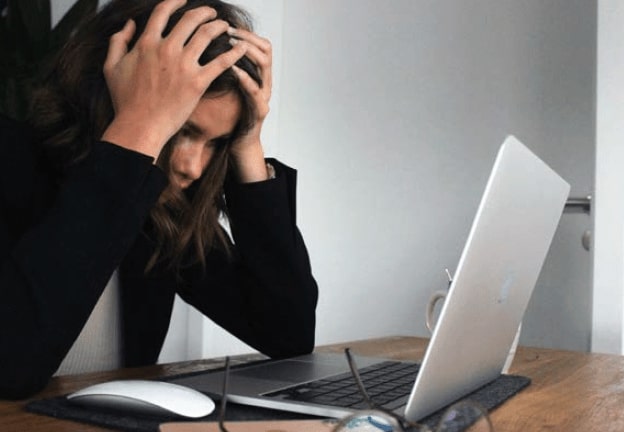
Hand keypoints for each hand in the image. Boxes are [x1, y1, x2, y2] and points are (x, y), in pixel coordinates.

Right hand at [101, 0, 246, 159]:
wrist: (139, 126)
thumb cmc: (125, 101)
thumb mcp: (111, 67)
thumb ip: (118, 41)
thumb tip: (129, 24)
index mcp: (146, 43)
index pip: (164, 11)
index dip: (176, 1)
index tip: (184, 0)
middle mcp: (167, 49)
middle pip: (191, 19)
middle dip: (205, 12)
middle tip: (212, 13)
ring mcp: (183, 65)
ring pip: (207, 35)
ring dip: (220, 26)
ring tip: (226, 26)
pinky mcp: (198, 83)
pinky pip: (221, 62)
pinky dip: (234, 53)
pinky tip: (242, 48)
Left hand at [227, 27, 272, 181]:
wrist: (238, 143)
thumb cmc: (230, 114)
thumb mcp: (227, 87)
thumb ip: (223, 69)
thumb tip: (205, 48)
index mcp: (258, 75)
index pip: (261, 44)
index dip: (247, 33)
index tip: (228, 27)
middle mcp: (265, 82)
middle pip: (266, 50)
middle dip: (247, 38)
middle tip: (229, 32)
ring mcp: (265, 96)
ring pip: (265, 65)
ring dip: (248, 52)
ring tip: (231, 46)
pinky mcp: (260, 111)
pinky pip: (255, 91)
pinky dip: (245, 78)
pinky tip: (233, 70)